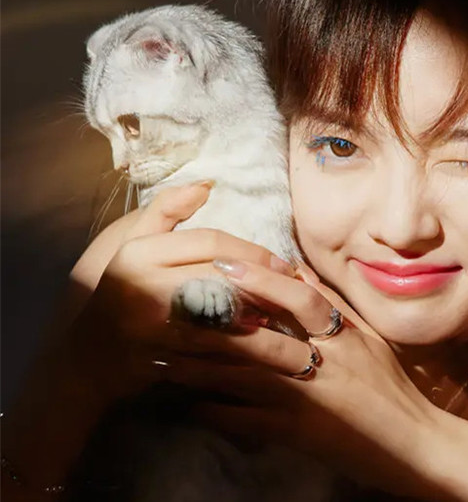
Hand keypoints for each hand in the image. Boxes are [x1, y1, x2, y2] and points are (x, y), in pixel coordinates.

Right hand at [66, 182, 292, 403]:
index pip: (211, 241)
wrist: (87, 358)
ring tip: (297, 334)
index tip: (284, 264)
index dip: (253, 251)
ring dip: (267, 332)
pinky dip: (247, 359)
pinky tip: (271, 360)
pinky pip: (214, 360)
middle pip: (223, 279)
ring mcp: (151, 328)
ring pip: (224, 324)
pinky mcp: (159, 362)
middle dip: (268, 288)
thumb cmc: (120, 292)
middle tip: (301, 299)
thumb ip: (166, 211)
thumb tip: (207, 184)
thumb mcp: (134, 244)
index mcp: (140, 253)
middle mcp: (144, 287)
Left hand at [160, 258, 445, 497]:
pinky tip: (188, 405)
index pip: (298, 297)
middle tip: (173, 306)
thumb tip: (296, 272)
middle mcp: (322, 363)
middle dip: (213, 322)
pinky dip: (217, 412)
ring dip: (202, 366)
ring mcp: (306, 401)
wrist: (410, 444)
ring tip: (165, 353)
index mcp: (342, 336)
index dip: (261, 278)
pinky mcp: (296, 434)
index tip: (224, 262)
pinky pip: (247, 422)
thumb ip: (333, 306)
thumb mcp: (367, 339)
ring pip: (244, 377)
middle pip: (259, 336)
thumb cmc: (390, 386)